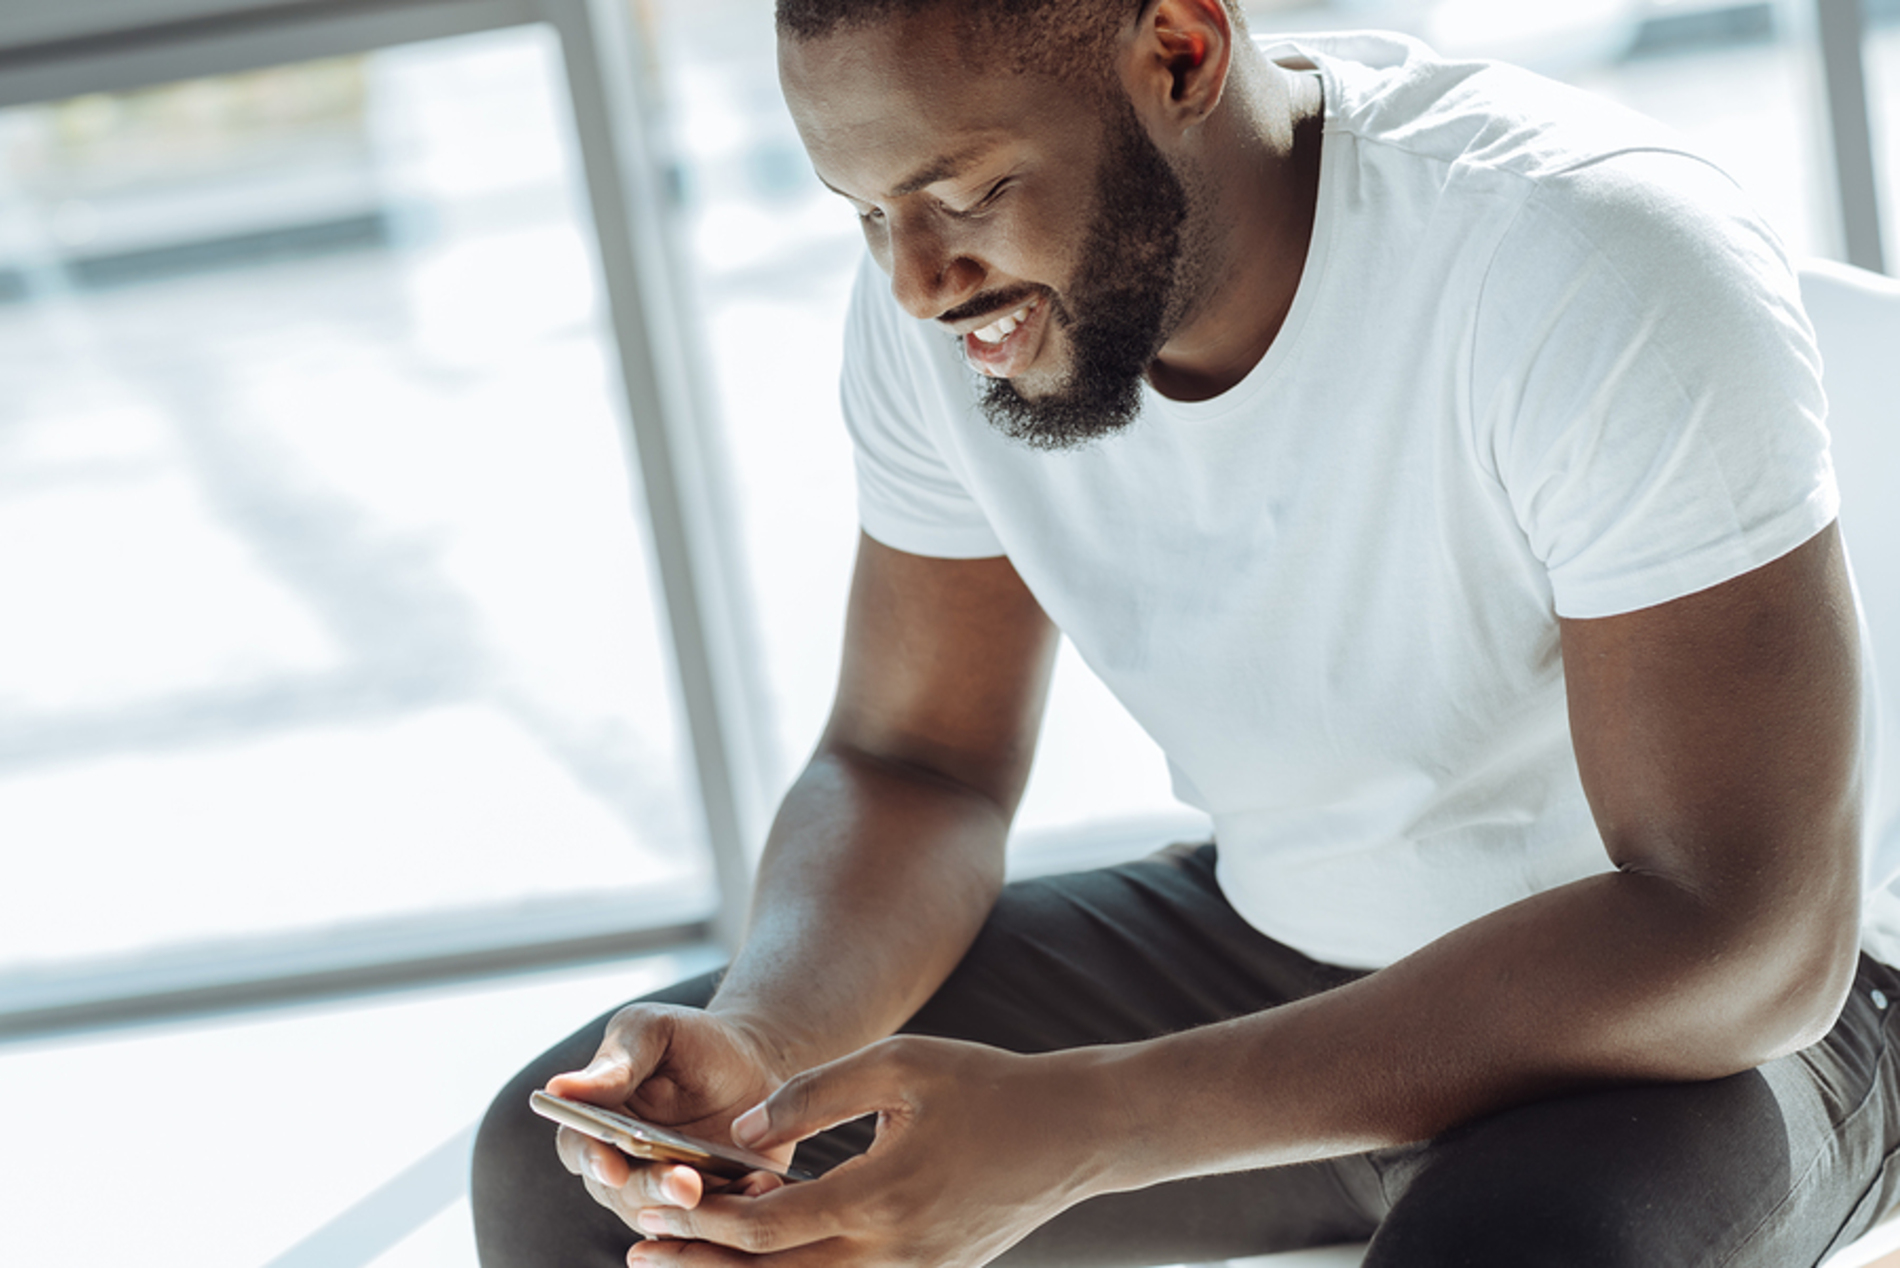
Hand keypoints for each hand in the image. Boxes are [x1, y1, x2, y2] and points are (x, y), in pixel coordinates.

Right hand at [548, 1003, 799, 1232]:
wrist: (753, 1064)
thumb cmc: (693, 1042)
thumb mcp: (655, 1032)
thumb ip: (617, 1063)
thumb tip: (560, 1089)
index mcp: (598, 1121)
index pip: (578, 1149)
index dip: (592, 1160)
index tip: (612, 1165)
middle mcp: (623, 1166)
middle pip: (623, 1192)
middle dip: (653, 1189)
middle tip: (685, 1182)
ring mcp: (663, 1192)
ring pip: (665, 1218)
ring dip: (693, 1211)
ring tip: (727, 1187)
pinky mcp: (708, 1208)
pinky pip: (714, 1226)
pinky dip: (735, 1213)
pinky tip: (759, 1187)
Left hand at [622, 1035, 1121, 1266]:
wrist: (1076, 1132)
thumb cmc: (986, 1084)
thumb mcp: (898, 1064)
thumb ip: (812, 1094)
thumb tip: (740, 1135)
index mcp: (883, 1196)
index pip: (770, 1227)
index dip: (706, 1220)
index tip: (660, 1201)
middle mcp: (896, 1254)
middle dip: (704, 1267)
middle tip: (640, 1251)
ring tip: (685, 1265)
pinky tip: (763, 1262)